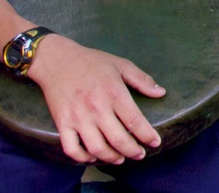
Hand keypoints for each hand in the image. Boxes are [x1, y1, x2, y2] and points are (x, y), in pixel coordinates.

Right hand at [26, 35, 165, 163]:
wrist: (57, 60)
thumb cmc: (91, 62)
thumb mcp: (121, 65)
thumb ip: (142, 80)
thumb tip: (161, 93)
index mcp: (114, 93)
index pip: (135, 121)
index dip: (147, 135)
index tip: (155, 142)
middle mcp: (96, 108)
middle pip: (118, 139)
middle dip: (133, 151)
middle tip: (140, 154)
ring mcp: (78, 118)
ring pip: (97, 148)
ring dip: (111, 158)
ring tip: (120, 158)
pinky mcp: (62, 123)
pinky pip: (71, 149)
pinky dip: (83, 158)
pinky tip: (93, 157)